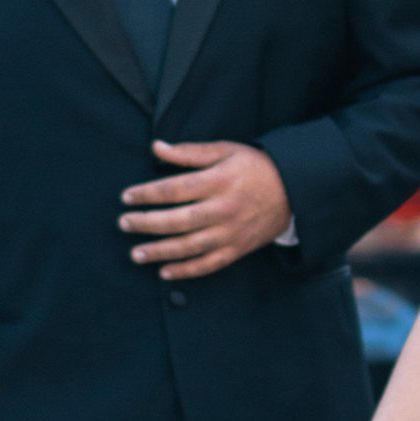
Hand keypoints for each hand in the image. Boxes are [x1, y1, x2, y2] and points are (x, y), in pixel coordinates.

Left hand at [121, 138, 292, 279]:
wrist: (296, 190)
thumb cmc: (256, 167)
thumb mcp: (226, 151)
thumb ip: (190, 152)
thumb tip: (157, 148)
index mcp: (219, 181)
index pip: (174, 189)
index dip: (147, 194)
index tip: (126, 197)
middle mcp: (223, 209)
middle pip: (177, 220)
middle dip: (146, 223)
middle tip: (123, 223)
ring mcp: (231, 232)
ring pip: (189, 247)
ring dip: (159, 252)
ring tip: (135, 253)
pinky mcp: (238, 249)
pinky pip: (208, 264)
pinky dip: (186, 271)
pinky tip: (164, 272)